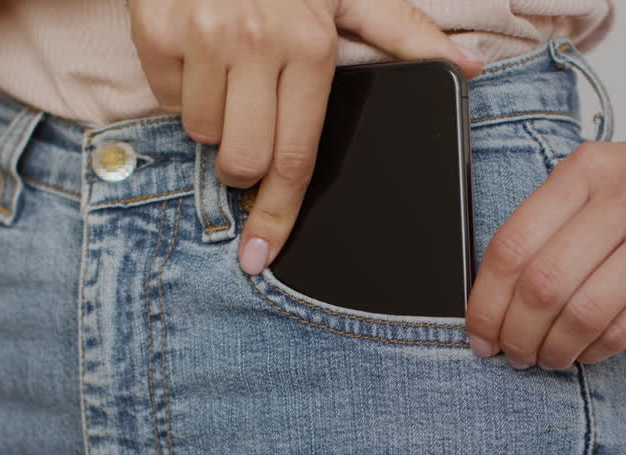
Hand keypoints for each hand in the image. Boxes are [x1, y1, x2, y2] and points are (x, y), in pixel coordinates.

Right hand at [127, 0, 484, 274]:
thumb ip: (404, 33)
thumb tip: (467, 67)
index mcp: (311, 44)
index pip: (296, 157)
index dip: (277, 215)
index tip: (260, 254)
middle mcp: (258, 42)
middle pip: (244, 160)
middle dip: (245, 162)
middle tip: (252, 122)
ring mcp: (204, 35)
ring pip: (201, 133)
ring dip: (213, 118)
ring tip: (228, 70)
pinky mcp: (157, 29)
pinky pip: (167, 98)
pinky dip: (180, 86)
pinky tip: (199, 50)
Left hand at [464, 136, 625, 369]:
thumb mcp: (599, 177)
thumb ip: (549, 220)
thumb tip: (492, 291)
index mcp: (586, 171)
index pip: (513, 245)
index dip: (486, 301)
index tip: (479, 330)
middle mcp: (623, 200)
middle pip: (544, 286)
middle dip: (516, 333)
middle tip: (510, 351)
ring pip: (583, 314)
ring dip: (553, 349)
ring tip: (544, 357)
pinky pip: (624, 330)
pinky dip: (592, 351)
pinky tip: (582, 350)